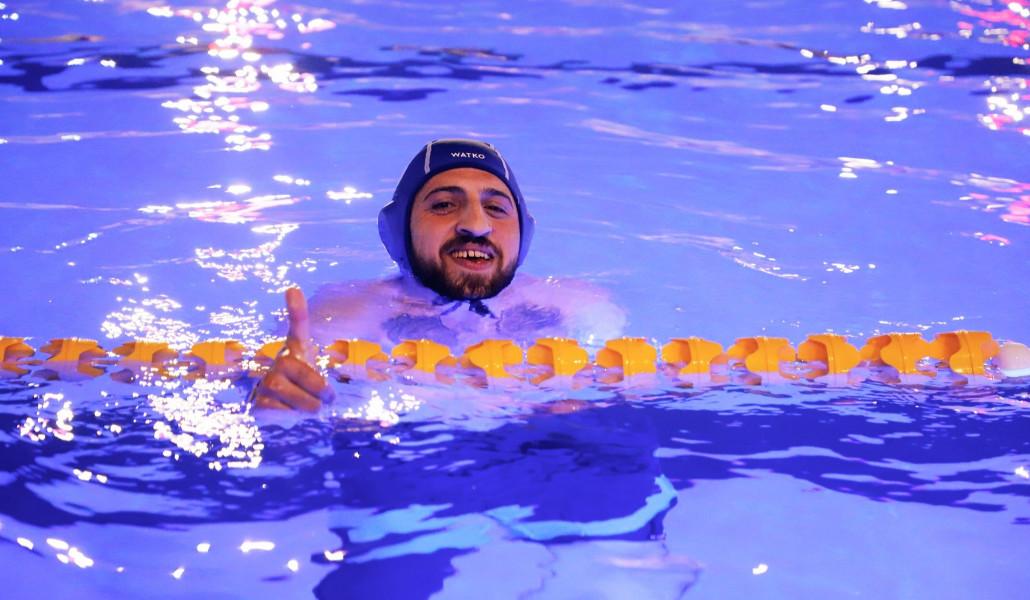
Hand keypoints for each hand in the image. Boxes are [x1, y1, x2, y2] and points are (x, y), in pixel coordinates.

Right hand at [253, 288, 333, 410]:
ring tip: (311, 408)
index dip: (297, 309)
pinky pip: (282, 412)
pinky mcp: (256, 403)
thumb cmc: (301, 385)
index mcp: (295, 351)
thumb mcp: (316, 369)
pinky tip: (288, 413)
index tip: (293, 289)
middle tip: (328, 399)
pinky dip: (291, 417)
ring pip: (296, 398)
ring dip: (309, 407)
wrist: (280, 410)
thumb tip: (309, 314)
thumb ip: (326, 362)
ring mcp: (265, 382)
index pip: (298, 326)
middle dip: (321, 391)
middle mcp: (278, 362)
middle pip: (305, 375)